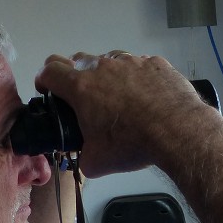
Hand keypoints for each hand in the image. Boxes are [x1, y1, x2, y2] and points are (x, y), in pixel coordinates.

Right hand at [33, 51, 217, 177]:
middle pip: (78, 60)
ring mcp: (131, 61)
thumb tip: (84, 159)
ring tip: (119, 98)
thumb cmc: (131, 145)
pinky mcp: (156, 63)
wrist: (178, 130)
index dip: (44, 79)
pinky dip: (137, 78)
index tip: (47, 90)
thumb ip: (83, 157)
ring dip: (108, 75)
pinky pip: (139, 66)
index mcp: (81, 87)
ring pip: (110, 60)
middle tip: (84, 97)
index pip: (50, 70)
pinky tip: (147, 96)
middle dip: (74, 75)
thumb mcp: (97, 162)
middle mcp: (103, 66)